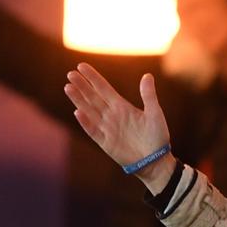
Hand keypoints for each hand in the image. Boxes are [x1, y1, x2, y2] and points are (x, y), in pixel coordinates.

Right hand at [65, 64, 172, 187]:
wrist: (156, 160)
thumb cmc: (158, 137)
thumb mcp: (155, 113)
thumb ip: (148, 95)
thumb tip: (147, 75)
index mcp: (122, 106)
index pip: (103, 88)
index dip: (93, 78)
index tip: (81, 66)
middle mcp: (111, 115)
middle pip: (93, 97)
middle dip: (82, 86)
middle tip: (71, 74)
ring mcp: (107, 129)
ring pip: (89, 111)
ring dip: (79, 100)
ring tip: (68, 87)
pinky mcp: (105, 143)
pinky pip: (93, 131)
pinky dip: (86, 122)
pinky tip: (78, 112)